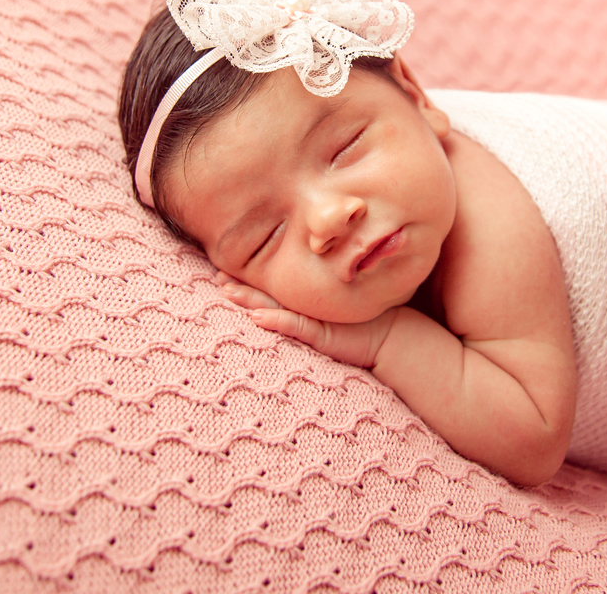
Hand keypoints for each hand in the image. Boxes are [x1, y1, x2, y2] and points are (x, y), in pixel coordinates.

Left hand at [221, 281, 395, 368]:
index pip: (270, 287)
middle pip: (267, 292)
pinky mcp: (321, 333)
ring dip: (250, 299)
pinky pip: (295, 326)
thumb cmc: (361, 324)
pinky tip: (257, 318)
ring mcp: (313, 318)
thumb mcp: (331, 314)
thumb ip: (310, 308)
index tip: (221, 272)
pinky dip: (276, 321)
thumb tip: (281, 304)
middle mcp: (307, 304)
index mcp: (306, 299)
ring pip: (275, 305)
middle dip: (240, 285)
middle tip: (216, 277)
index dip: (246, 279)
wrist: (390, 335)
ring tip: (227, 292)